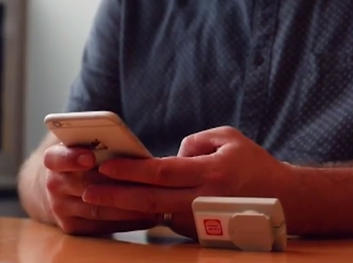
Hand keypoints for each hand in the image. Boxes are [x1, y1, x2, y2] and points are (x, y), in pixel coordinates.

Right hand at [43, 144, 157, 234]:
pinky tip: (147, 217)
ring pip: (98, 209)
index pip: (57, 158)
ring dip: (128, 208)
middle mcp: (53, 185)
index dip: (72, 158)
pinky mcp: (73, 228)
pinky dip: (127, 222)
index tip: (90, 157)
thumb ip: (100, 146)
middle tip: (146, 183)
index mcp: (54, 159)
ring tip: (155, 204)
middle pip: (85, 185)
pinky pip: (103, 226)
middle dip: (117, 184)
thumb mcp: (85, 147)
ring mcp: (61, 209)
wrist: (61, 188)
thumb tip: (131, 150)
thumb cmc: (85, 161)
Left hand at [81, 126, 290, 237]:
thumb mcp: (228, 139)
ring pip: (156, 214)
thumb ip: (194, 142)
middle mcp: (203, 201)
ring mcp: (201, 221)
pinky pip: (169, 219)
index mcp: (210, 174)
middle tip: (87, 192)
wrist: (283, 201)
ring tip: (98, 198)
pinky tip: (128, 203)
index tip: (106, 166)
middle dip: (116, 196)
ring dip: (126, 207)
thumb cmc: (254, 164)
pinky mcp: (201, 233)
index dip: (132, 170)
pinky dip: (149, 211)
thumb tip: (169, 156)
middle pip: (151, 200)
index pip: (162, 172)